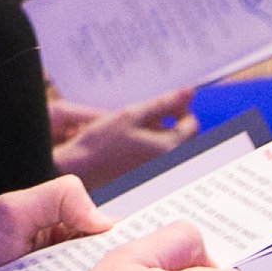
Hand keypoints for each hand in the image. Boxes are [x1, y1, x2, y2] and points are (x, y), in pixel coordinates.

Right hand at [49, 91, 194, 187]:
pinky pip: (158, 160)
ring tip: (135, 131)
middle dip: (171, 123)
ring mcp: (159, 172)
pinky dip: (151, 149)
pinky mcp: (148, 178)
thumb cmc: (101, 144)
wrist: (80, 170)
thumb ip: (162, 104)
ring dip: (161, 136)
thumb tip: (187, 92)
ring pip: (171, 148)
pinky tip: (130, 146)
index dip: (180, 109)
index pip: (192, 124)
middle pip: (184, 137)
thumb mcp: (131, 116)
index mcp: (169, 146)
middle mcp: (169, 163)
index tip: (166, 104)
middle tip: (147, 116)